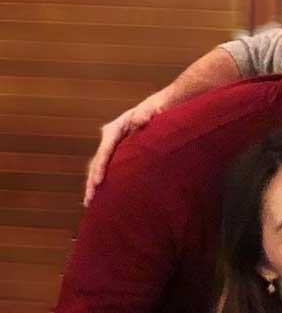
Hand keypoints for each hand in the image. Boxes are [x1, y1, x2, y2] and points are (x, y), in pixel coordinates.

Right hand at [84, 90, 167, 205]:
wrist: (160, 108)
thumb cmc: (157, 109)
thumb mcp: (153, 109)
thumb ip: (146, 114)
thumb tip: (140, 120)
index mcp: (115, 129)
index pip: (105, 150)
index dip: (101, 167)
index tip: (98, 182)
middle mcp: (110, 139)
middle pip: (97, 162)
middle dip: (92, 181)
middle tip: (89, 200)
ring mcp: (113, 147)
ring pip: (99, 168)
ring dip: (94, 185)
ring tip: (89, 204)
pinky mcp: (120, 155)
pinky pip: (110, 170)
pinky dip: (105, 183)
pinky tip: (103, 198)